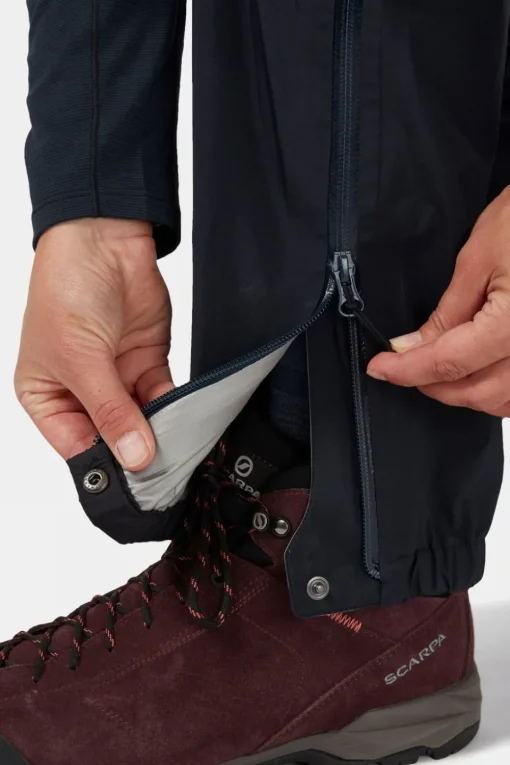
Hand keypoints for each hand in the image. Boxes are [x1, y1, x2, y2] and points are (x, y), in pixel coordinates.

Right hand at [15, 218, 173, 469]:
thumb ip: (110, 410)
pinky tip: (186, 421)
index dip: (103, 468)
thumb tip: (132, 456)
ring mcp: (116, 379)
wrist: (104, 239)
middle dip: (135, 453)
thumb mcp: (80, 359)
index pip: (76, 447)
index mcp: (46, 397)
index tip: (133, 486)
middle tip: (163, 474)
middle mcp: (81, 392)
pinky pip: (163, 397)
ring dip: (159, 433)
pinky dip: (175, 410)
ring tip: (177, 450)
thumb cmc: (66, 290)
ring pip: (142, 421)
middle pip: (112, 437)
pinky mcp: (146, 363)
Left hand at [367, 187, 509, 417]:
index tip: (380, 368)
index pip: (449, 364)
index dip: (407, 370)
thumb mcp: (478, 259)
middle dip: (436, 387)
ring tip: (440, 372)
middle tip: (405, 369)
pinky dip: (500, 391)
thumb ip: (447, 313)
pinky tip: (481, 374)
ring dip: (470, 395)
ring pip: (507, 402)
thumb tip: (413, 346)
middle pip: (480, 394)